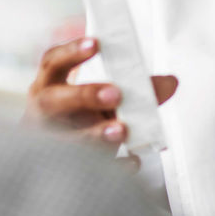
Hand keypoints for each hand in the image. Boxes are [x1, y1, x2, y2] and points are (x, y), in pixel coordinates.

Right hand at [25, 37, 178, 156]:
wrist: (58, 160)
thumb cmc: (80, 118)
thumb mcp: (103, 98)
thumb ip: (136, 89)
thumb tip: (171, 82)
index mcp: (49, 86)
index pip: (53, 63)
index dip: (72, 52)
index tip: (96, 44)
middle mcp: (43, 113)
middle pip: (53, 101)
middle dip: (84, 96)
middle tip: (115, 94)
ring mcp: (47, 143)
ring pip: (64, 139)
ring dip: (94, 134)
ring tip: (121, 130)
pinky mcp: (60, 171)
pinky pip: (84, 171)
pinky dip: (111, 166)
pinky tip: (131, 162)